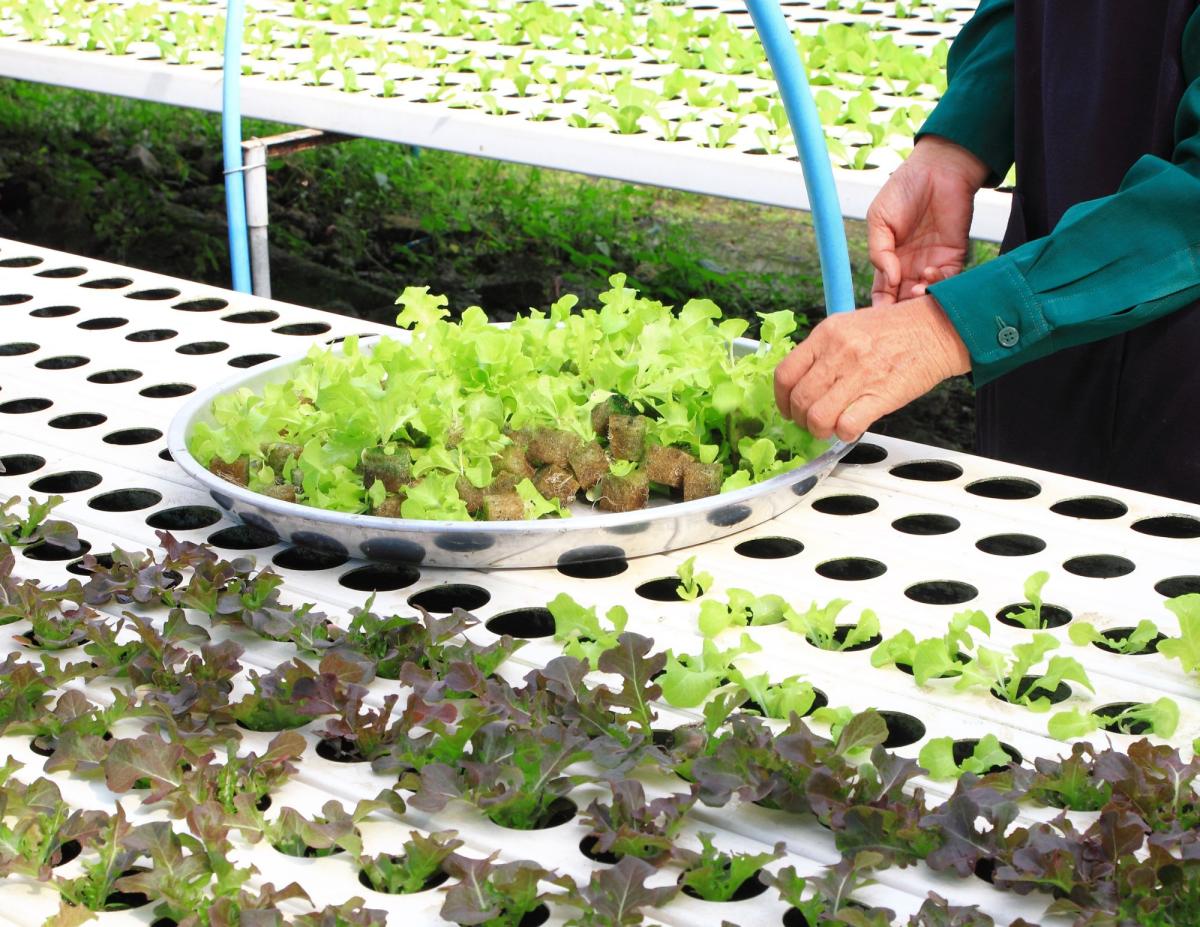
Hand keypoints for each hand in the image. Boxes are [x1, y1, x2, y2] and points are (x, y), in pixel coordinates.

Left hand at [774, 295, 970, 441]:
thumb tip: (803, 382)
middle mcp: (838, 352)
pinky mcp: (880, 396)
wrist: (938, 329)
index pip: (785, 374)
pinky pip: (846, 426)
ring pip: (817, 417)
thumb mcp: (850, 326)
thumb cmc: (896, 330)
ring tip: (830, 427)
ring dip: (820, 430)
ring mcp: (859, 374)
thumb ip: (823, 351)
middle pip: (799, 400)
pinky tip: (851, 426)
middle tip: (812, 421)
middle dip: (801, 419)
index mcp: (827, 333)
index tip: (788, 408)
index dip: (781, 399)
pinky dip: (844, 433)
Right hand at [868, 136, 989, 305]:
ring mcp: (932, 262)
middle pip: (904, 300)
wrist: (938, 168)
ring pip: (926, 294)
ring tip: (914, 292)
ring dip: (919, 299)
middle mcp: (910, 266)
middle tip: (897, 310)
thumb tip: (889, 279)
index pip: (883, 293)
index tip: (875, 317)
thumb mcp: (878, 219)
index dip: (880, 307)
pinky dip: (938, 285)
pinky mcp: (954, 256)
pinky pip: (948, 281)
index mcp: (889, 259)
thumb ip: (878, 251)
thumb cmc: (904, 189)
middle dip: (900, 309)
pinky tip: (928, 275)